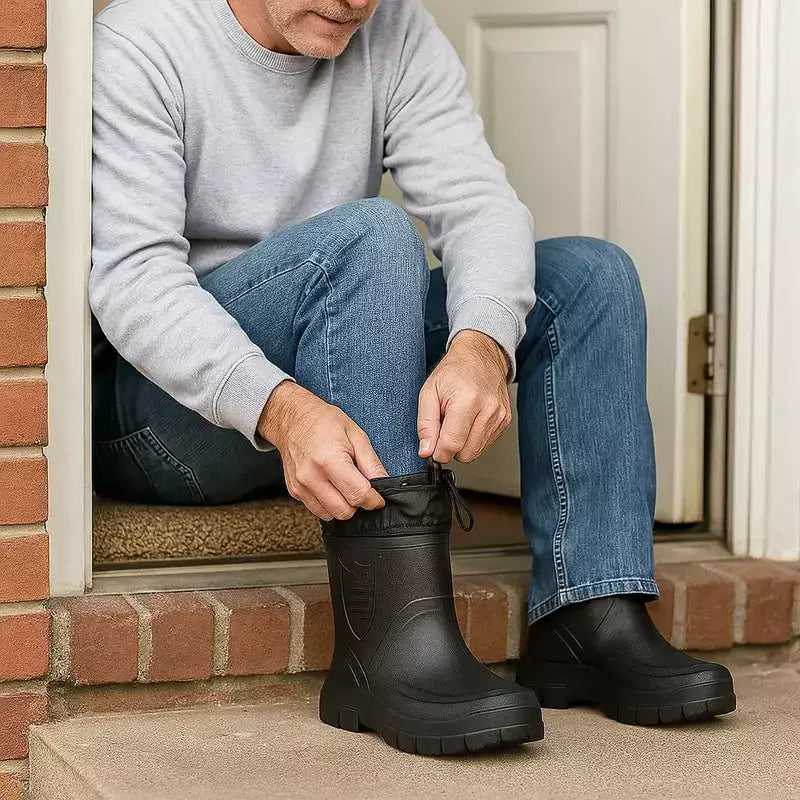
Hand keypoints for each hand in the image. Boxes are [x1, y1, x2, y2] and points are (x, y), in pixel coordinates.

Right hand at [258, 381, 387, 520]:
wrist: (292, 418)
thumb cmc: (323, 422)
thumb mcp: (356, 435)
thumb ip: (371, 463)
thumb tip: (384, 484)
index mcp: (330, 461)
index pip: (358, 495)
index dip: (373, 500)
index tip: (378, 498)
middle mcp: (312, 476)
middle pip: (344, 511)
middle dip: (358, 504)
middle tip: (361, 489)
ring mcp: (300, 486)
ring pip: (330, 515)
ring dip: (343, 506)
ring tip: (344, 486)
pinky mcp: (295, 491)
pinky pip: (317, 510)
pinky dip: (328, 504)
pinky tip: (331, 487)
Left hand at [417, 330, 511, 462]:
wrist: (481, 355)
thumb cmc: (454, 371)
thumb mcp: (428, 392)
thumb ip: (425, 424)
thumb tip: (426, 451)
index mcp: (467, 401)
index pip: (452, 445)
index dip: (438, 452)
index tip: (432, 445)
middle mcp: (488, 410)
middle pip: (466, 454)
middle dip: (450, 448)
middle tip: (444, 427)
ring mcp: (500, 416)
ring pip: (476, 452)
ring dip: (462, 443)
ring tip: (457, 421)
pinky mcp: (505, 421)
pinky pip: (484, 444)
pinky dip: (473, 438)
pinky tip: (469, 421)